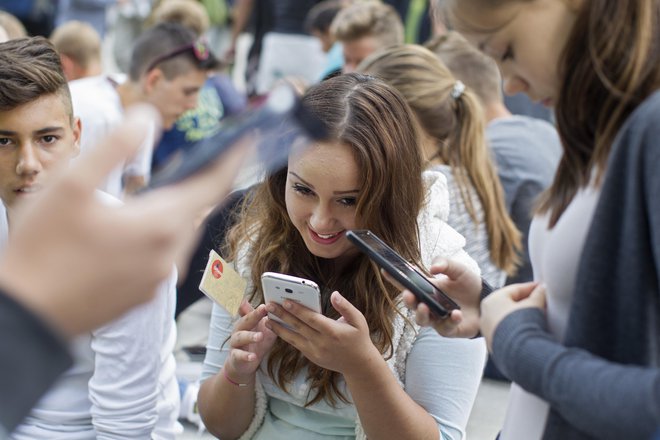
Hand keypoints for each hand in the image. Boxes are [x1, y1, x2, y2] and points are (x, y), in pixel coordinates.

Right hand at [0, 105, 249, 336]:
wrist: (25, 315)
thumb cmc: (41, 249)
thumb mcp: (70, 185)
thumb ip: (114, 146)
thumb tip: (147, 118)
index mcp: (160, 225)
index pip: (213, 185)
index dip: (232, 159)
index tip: (246, 140)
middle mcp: (170, 255)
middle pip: (197, 209)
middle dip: (197, 182)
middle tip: (190, 159)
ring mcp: (159, 279)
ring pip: (179, 233)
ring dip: (173, 210)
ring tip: (148, 193)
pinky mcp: (145, 295)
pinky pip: (164, 255)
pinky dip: (158, 235)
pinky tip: (128, 230)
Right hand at [224, 300, 276, 381]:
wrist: (243, 364)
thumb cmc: (256, 344)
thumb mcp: (265, 332)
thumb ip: (270, 321)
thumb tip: (280, 309)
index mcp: (246, 323)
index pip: (252, 313)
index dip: (259, 309)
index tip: (267, 304)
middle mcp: (239, 330)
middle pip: (245, 321)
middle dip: (254, 316)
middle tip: (263, 310)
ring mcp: (235, 343)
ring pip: (241, 337)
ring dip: (250, 336)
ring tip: (260, 336)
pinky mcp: (235, 357)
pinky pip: (238, 355)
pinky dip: (245, 356)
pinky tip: (253, 357)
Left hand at [265, 291, 379, 375]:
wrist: (358, 365)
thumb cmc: (359, 338)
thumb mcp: (358, 320)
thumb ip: (345, 306)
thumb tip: (333, 294)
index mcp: (333, 332)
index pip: (311, 319)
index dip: (298, 310)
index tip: (285, 301)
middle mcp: (322, 342)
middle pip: (298, 327)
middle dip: (282, 315)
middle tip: (269, 305)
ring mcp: (315, 351)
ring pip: (293, 338)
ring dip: (278, 328)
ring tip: (266, 319)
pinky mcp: (312, 357)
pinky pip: (296, 344)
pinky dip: (286, 336)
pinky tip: (277, 328)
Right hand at [392, 257, 480, 337]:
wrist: (487, 300)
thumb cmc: (468, 284)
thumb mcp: (458, 269)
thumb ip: (445, 263)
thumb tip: (432, 268)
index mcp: (426, 288)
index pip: (406, 284)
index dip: (394, 278)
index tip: (385, 270)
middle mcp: (428, 304)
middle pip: (411, 305)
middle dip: (407, 300)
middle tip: (409, 294)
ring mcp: (437, 318)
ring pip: (422, 320)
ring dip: (421, 314)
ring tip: (425, 306)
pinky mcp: (449, 329)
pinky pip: (445, 328)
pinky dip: (450, 320)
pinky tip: (456, 313)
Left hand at [480, 283, 545, 351]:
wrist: (518, 353)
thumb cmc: (523, 325)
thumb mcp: (534, 305)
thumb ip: (538, 294)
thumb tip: (543, 289)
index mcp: (492, 300)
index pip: (514, 290)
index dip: (530, 288)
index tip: (542, 287)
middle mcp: (485, 314)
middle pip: (509, 304)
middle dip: (526, 302)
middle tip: (541, 301)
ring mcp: (487, 331)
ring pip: (506, 318)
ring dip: (521, 316)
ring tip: (538, 316)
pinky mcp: (493, 344)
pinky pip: (506, 331)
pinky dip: (516, 328)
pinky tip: (528, 330)